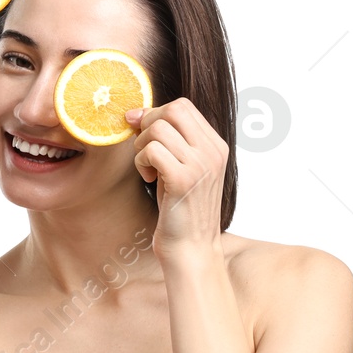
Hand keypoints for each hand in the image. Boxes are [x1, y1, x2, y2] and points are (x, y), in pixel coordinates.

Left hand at [126, 98, 228, 259]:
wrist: (190, 246)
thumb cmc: (180, 208)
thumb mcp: (180, 168)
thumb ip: (169, 141)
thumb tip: (136, 113)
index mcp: (216, 145)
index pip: (183, 106)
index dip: (155, 113)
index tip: (141, 131)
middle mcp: (213, 151)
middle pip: (173, 109)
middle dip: (148, 125)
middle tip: (144, 150)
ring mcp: (201, 165)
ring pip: (158, 129)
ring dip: (141, 147)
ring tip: (148, 168)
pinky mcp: (183, 179)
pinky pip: (152, 151)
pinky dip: (141, 162)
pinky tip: (149, 179)